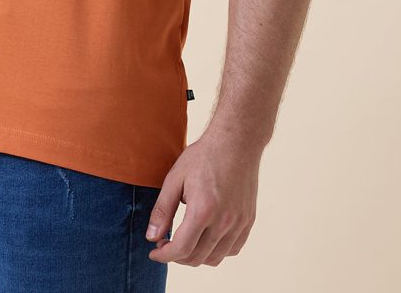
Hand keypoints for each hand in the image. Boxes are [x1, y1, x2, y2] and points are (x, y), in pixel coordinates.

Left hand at [144, 127, 262, 266]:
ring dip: (196, 257)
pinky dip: (216, 251)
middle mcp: (224, 222)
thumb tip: (152, 237)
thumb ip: (162, 210)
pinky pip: (232, 249)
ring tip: (184, 242)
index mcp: (203, 211)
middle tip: (165, 243)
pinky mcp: (248, 221)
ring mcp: (239, 223)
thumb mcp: (175, 178)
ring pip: (215, 258)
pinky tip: (205, 238)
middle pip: (197, 257)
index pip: (181, 249)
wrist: (236, 142)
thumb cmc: (203, 156)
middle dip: (177, 257)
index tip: (154, 252)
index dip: (164, 255)